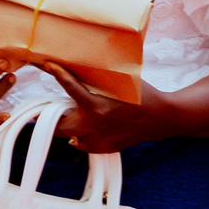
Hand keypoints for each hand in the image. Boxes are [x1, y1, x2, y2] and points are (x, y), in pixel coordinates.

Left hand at [51, 61, 190, 152]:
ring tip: (66, 115)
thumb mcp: (121, 81)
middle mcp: (94, 126)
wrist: (162, 118)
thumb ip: (98, 76)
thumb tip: (78, 60)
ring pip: (69, 137)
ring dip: (66, 127)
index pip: (70, 87)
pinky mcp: (105, 148)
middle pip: (58, 127)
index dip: (57, 73)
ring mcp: (99, 141)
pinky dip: (80, 136)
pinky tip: (84, 126)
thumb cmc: (142, 95)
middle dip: (49, 118)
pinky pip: (83, 144)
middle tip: (46, 107)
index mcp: (97, 106)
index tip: (48, 64)